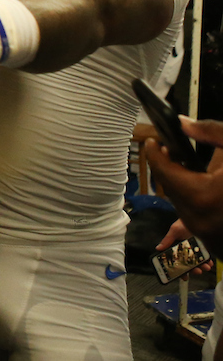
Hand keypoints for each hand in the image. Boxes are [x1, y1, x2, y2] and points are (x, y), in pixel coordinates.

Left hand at [146, 117, 222, 254]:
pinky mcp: (215, 245)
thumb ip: (211, 132)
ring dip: (181, 186)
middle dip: (169, 168)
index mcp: (202, 195)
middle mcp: (199, 220)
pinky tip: (204, 189)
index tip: (153, 141)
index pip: (163, 170)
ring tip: (187, 168)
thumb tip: (182, 124)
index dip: (155, 153)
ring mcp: (207, 236)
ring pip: (181, 205)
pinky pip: (196, 219)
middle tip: (171, 151)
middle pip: (170, 188)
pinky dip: (196, 203)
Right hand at [154, 219, 213, 275]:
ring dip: (202, 266)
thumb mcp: (174, 231)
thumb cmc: (183, 223)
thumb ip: (167, 240)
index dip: (180, 270)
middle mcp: (186, 251)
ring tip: (205, 267)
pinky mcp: (203, 249)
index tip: (183, 276)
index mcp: (177, 249)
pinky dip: (208, 261)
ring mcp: (195, 251)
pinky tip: (209, 262)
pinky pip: (206, 258)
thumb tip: (158, 248)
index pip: (177, 262)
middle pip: (189, 265)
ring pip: (198, 263)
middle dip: (193, 270)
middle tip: (197, 271)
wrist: (197, 218)